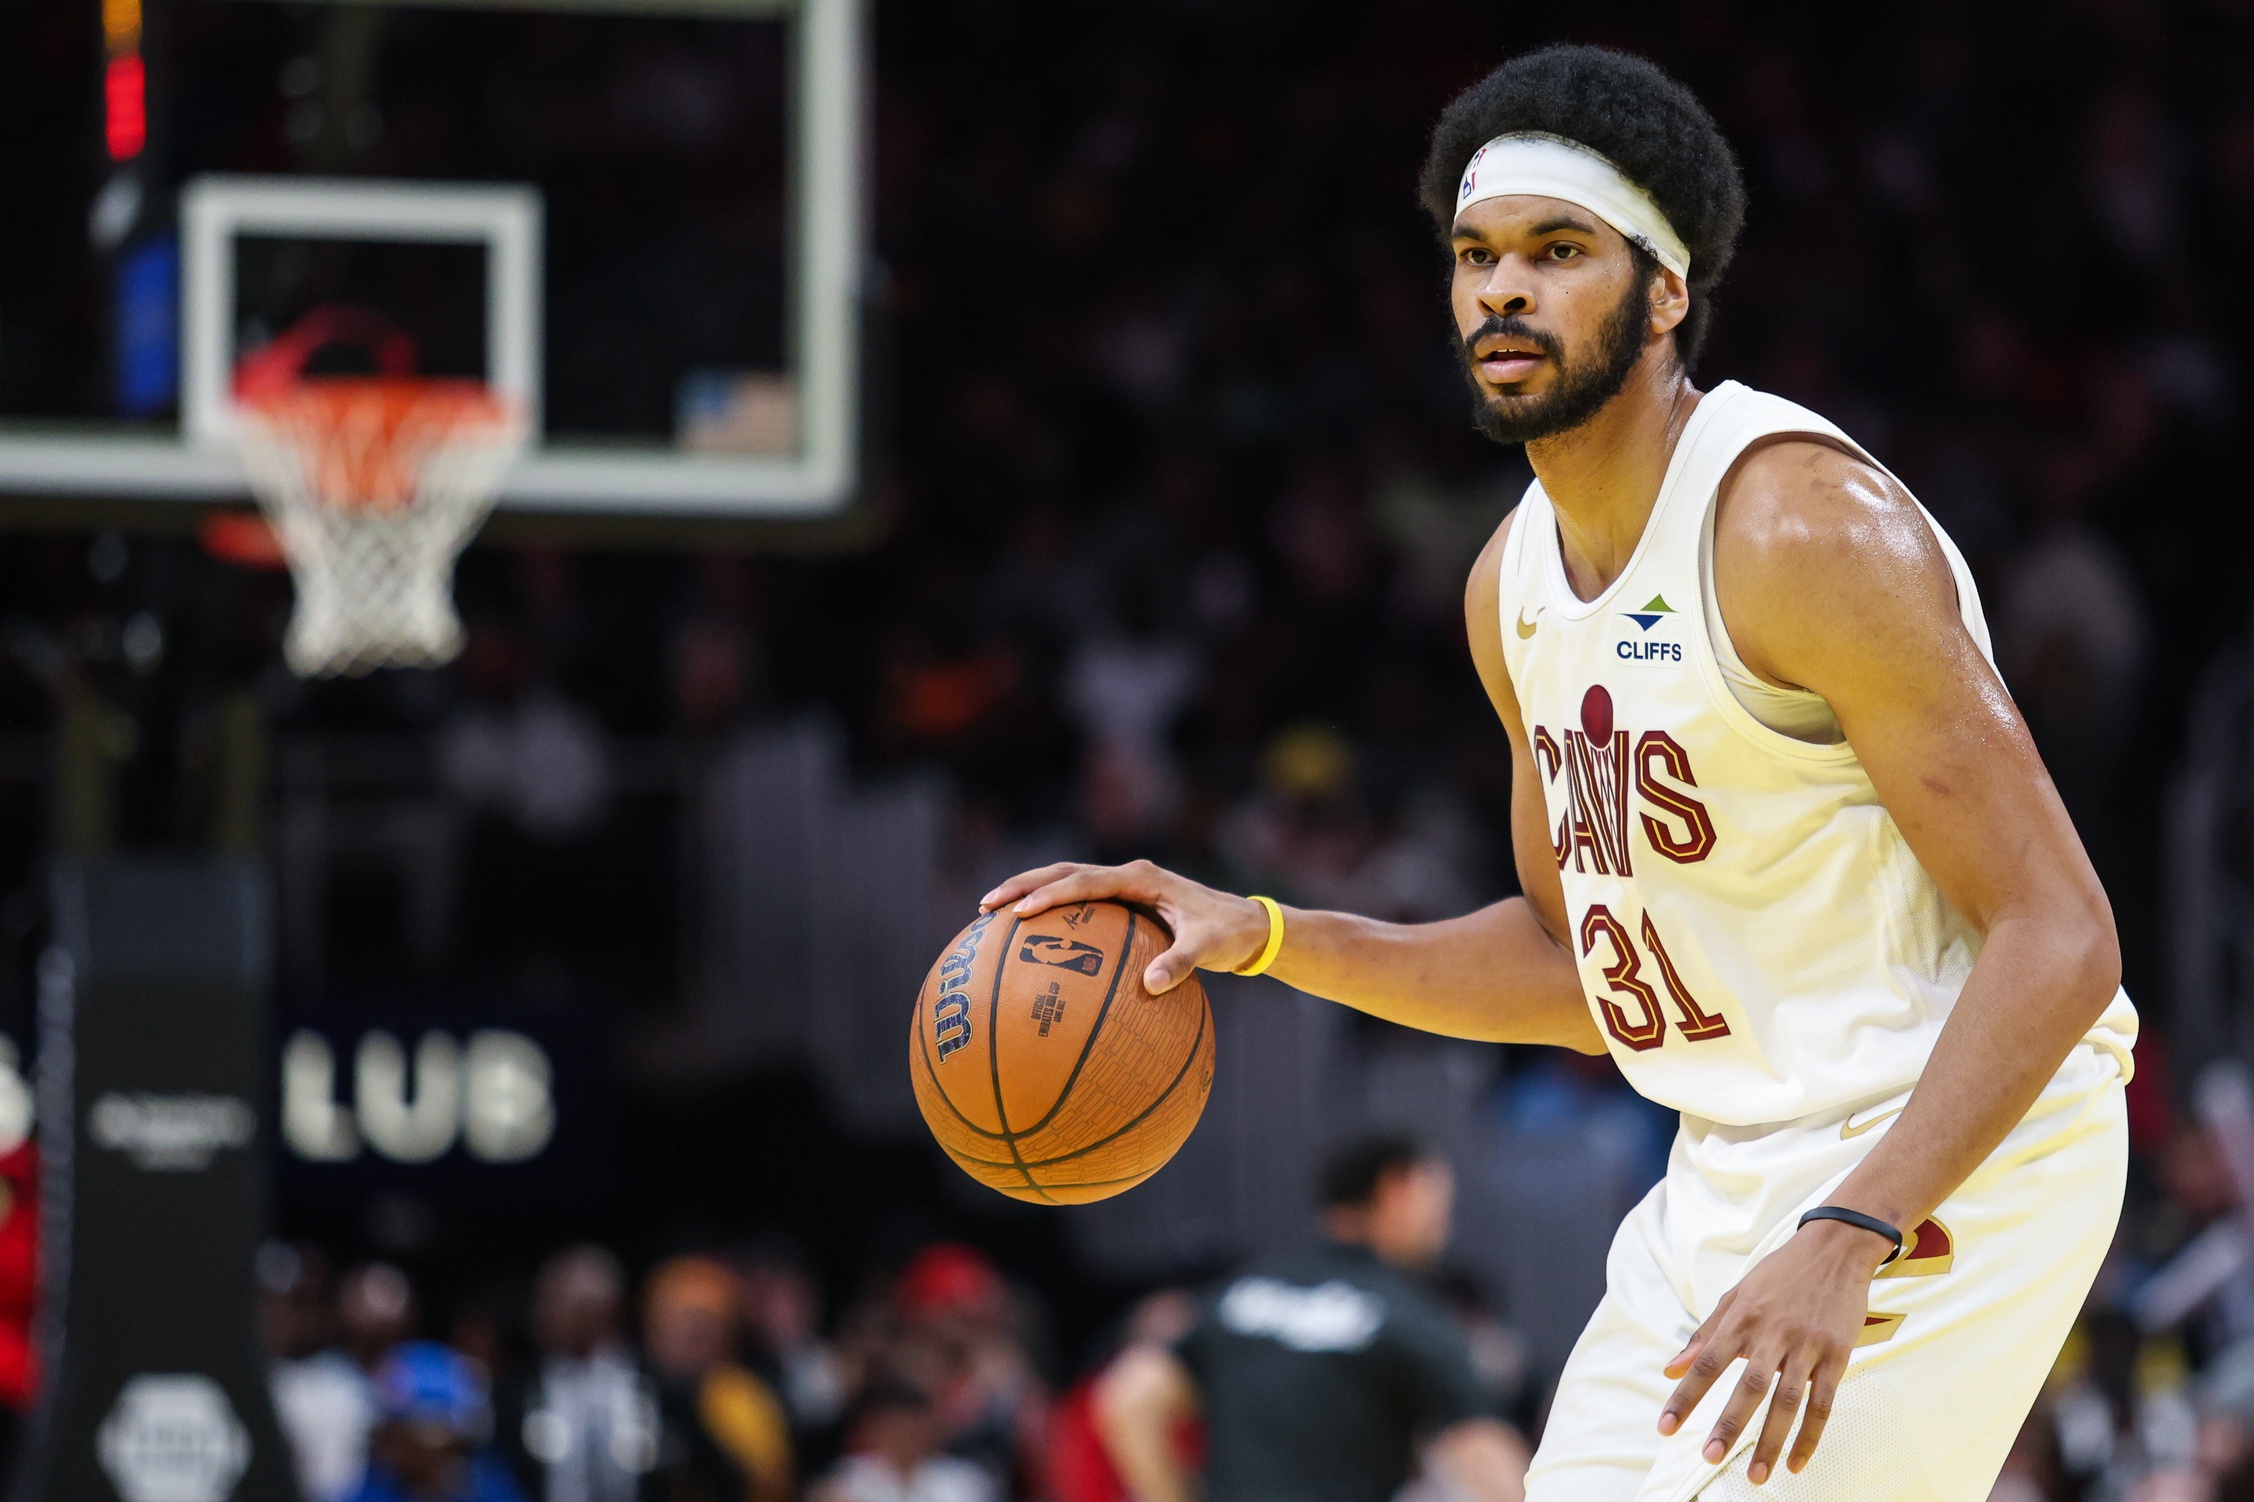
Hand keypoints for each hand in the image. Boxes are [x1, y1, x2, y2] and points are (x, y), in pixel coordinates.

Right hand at [980, 860, 1271, 993]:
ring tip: (993, 914)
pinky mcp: (1125, 901)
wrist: (1247, 925)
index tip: (1020, 910)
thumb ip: (1181, 963)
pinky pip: (1080, 903)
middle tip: (987, 905)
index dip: (1050, 894)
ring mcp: (1125, 886)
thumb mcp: (1209, 948)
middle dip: (1024, 885)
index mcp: (1142, 877)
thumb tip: (1151, 986)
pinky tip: (1030, 938)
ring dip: (1032, 892)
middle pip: (1064, 872)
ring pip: (1067, 881)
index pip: (1085, 881)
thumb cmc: (1228, 934)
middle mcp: (1128, 875)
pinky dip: (1053, 910)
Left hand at [1657, 1218, 1893, 1483]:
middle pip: (1748, 1385)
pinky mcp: (1837, 1354)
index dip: (1684, 1396)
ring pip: (1788, 1400)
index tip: (1664, 1427)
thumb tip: (1669, 1367)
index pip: (1706, 1363)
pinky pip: (1823, 1403)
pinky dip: (1810, 1436)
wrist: (1834, 1248)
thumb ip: (1704, 1334)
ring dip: (1771, 1441)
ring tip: (1756, 1475)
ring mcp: (1807, 1344)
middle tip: (1708, 1456)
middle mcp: (1772, 1331)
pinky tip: (1797, 1463)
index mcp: (1741, 1316)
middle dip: (1728, 1424)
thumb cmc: (1778, 1274)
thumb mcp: (1736, 1295)